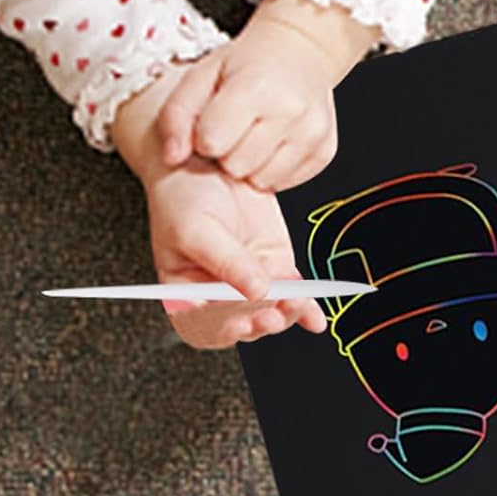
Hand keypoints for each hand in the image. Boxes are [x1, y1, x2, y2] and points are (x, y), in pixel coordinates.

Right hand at [113, 67, 326, 349]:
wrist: (205, 162)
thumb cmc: (182, 199)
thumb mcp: (196, 229)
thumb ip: (226, 263)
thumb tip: (258, 292)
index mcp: (187, 294)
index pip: (204, 327)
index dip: (222, 332)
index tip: (240, 324)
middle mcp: (220, 294)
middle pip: (243, 322)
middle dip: (260, 322)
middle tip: (273, 316)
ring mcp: (251, 281)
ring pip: (272, 310)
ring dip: (286, 313)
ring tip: (296, 303)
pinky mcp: (275, 265)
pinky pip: (293, 292)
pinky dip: (306, 308)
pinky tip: (315, 318)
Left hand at [155, 0, 375, 191]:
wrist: (299, 52)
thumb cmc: (246, 64)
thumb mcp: (201, 76)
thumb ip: (176, 116)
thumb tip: (172, 157)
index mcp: (256, 87)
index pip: (212, 142)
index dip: (205, 135)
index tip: (214, 119)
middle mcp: (292, 111)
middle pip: (237, 166)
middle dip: (229, 152)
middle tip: (236, 126)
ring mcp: (313, 134)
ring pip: (261, 180)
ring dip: (251, 163)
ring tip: (254, 133)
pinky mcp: (325, 153)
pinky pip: (284, 183)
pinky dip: (273, 167)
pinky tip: (273, 141)